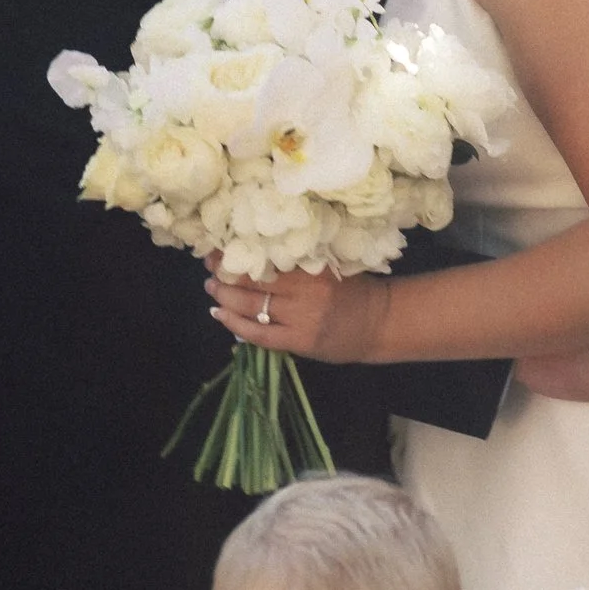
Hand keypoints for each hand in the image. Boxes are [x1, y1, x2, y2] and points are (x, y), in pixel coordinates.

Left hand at [207, 267, 383, 363]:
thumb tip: (253, 252)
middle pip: (254, 282)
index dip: (238, 253)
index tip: (220, 247)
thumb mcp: (330, 266)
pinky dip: (236, 324)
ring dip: (225, 297)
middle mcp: (306, 293)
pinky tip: (220, 315)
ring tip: (212, 289)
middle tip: (209, 267)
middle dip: (225, 274)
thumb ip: (297, 263)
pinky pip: (260, 334)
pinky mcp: (300, 342)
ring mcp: (302, 319)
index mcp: (313, 268)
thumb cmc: (354, 289)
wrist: (379, 323)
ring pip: (252, 307)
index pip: (267, 258)